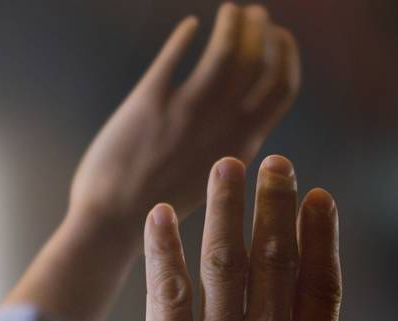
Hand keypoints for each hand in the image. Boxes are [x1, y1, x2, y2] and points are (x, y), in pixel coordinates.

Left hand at [70, 4, 299, 232]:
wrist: (111, 222)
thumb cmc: (158, 204)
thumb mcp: (212, 177)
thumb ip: (228, 143)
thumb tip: (239, 115)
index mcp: (241, 146)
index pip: (281, 88)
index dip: (286, 56)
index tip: (280, 37)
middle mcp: (220, 126)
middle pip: (258, 60)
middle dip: (263, 29)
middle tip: (255, 14)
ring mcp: (186, 112)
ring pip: (225, 50)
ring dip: (232, 23)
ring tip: (230, 11)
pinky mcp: (149, 101)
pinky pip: (175, 55)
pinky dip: (186, 35)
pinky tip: (189, 26)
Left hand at [123, 155, 397, 320]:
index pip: (321, 284)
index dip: (321, 235)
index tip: (320, 198)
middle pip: (274, 258)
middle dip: (275, 204)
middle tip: (275, 163)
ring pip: (223, 260)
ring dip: (225, 208)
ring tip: (226, 168)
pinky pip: (167, 290)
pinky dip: (165, 248)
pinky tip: (163, 215)